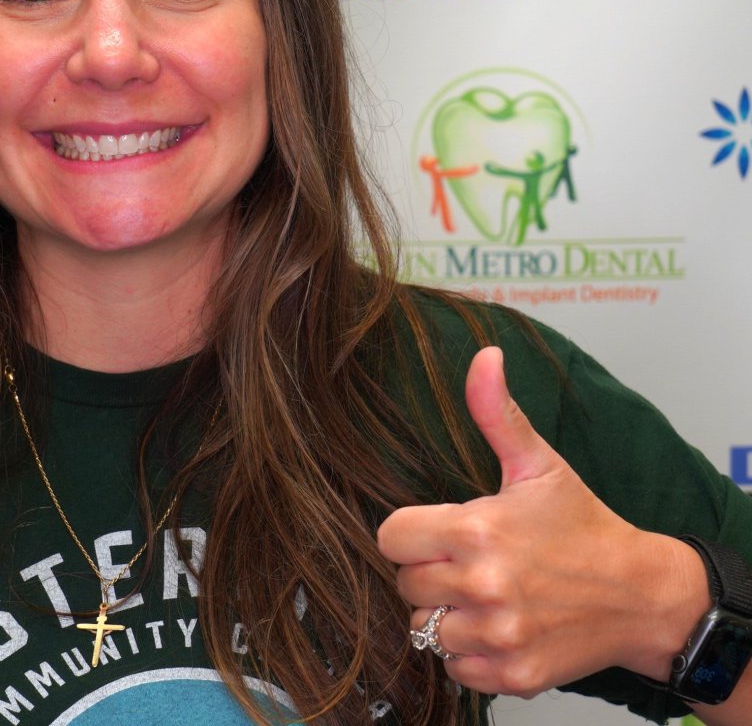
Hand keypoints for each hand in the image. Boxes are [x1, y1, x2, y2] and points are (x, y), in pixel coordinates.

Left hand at [376, 346, 708, 697]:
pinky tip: (496, 624)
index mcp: (477, 530)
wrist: (641, 595)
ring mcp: (499, 635)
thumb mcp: (538, 463)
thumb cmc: (583, 526)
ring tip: (484, 591)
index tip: (439, 528)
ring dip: (447, 612)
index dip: (410, 531)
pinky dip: (468, 652)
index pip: (390, 537)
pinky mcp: (514, 674)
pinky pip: (456, 667)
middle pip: (404, 582)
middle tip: (468, 558)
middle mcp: (484, 586)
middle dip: (428, 569)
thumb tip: (484, 356)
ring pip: (427, 627)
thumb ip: (496, 411)